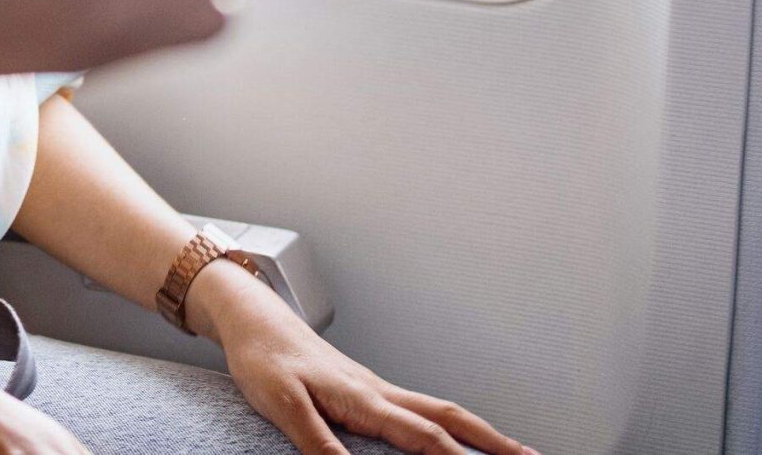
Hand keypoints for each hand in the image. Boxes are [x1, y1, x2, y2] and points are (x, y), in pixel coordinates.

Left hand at [191, 266, 538, 454]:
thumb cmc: (263, 359)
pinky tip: (452, 436)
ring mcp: (376, 389)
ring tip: (511, 450)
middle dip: (495, 443)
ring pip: (440, 412)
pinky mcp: (366, 390)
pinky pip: (420, 409)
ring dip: (479, 432)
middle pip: (451, 420)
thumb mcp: (283, 406)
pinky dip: (449, 425)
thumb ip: (318, 443)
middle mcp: (380, 393)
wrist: (250, 320)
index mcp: (365, 400)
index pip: (427, 439)